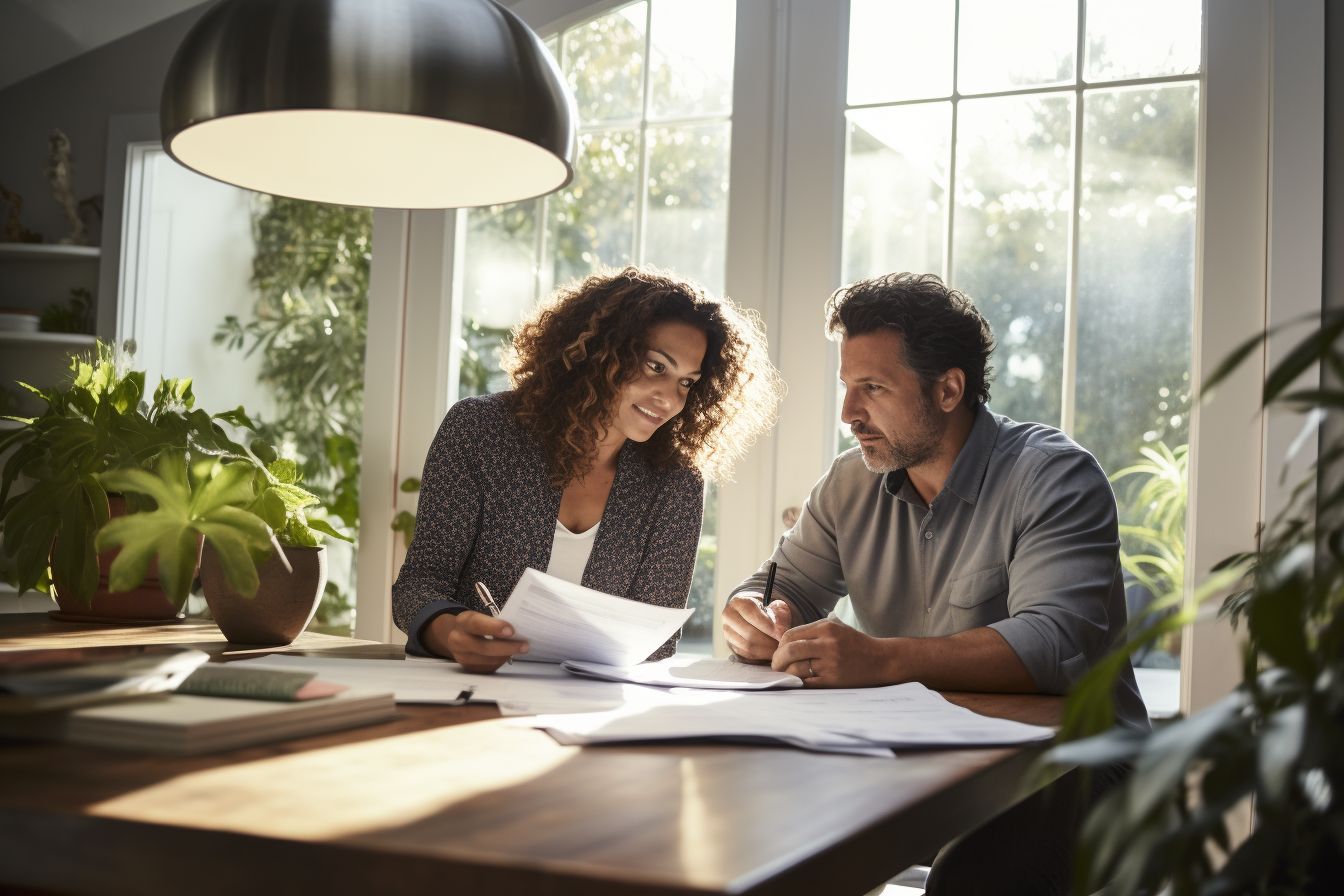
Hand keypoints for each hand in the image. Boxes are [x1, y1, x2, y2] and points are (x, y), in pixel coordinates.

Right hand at [424, 610, 528, 673]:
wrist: (458, 636)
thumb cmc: (477, 625)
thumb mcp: (481, 617)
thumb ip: (495, 622)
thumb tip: (519, 629)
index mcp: (463, 622)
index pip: (477, 624)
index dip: (494, 628)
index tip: (511, 631)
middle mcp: (458, 640)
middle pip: (484, 647)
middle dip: (507, 647)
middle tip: (524, 645)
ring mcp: (461, 657)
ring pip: (488, 660)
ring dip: (506, 655)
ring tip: (520, 649)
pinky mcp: (468, 668)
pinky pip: (488, 668)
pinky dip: (501, 662)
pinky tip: (507, 655)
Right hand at [722, 594, 792, 662]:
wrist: (756, 616)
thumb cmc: (768, 610)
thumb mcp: (776, 606)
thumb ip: (780, 615)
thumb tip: (781, 630)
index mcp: (738, 602)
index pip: (751, 613)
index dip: (767, 625)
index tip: (781, 633)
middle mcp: (729, 616)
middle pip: (749, 632)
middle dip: (768, 640)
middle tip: (782, 644)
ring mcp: (728, 632)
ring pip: (747, 645)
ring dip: (765, 650)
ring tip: (778, 648)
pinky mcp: (731, 644)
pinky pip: (746, 654)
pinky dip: (760, 655)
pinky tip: (771, 652)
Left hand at [771, 619, 891, 687]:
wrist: (881, 660)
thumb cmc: (855, 644)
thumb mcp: (836, 627)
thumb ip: (813, 630)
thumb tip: (785, 639)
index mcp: (826, 628)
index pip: (791, 635)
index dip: (780, 645)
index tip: (779, 651)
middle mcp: (828, 644)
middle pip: (790, 651)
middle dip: (777, 660)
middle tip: (775, 665)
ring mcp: (831, 664)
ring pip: (796, 669)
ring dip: (786, 673)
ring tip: (785, 674)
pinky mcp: (834, 680)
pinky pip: (808, 683)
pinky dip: (798, 683)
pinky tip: (798, 681)